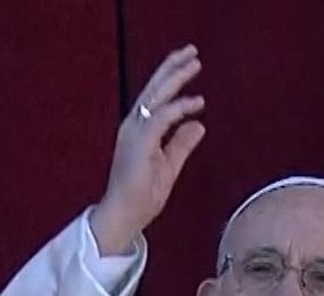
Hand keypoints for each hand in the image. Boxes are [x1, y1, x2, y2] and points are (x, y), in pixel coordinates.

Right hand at [88, 45, 205, 255]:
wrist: (124, 216)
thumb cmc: (142, 196)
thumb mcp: (169, 166)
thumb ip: (181, 144)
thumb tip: (198, 124)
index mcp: (139, 130)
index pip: (155, 97)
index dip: (172, 78)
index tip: (192, 68)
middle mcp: (134, 125)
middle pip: (154, 88)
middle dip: (173, 67)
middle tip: (192, 51)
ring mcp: (133, 132)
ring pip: (156, 95)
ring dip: (175, 77)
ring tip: (195, 63)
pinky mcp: (139, 142)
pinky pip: (161, 117)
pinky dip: (179, 108)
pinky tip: (196, 103)